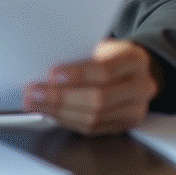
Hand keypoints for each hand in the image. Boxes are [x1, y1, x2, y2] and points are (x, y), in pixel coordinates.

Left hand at [23, 38, 158, 135]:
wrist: (132, 71)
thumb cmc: (109, 55)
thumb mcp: (101, 46)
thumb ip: (80, 55)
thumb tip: (46, 69)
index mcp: (135, 60)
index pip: (105, 71)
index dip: (77, 75)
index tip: (51, 75)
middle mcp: (141, 87)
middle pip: (98, 98)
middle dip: (61, 97)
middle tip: (34, 93)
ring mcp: (135, 110)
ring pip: (94, 117)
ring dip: (59, 112)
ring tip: (35, 104)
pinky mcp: (124, 126)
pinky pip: (92, 128)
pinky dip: (67, 121)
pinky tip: (49, 113)